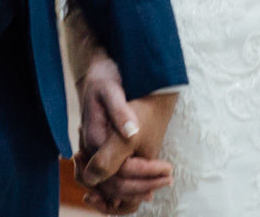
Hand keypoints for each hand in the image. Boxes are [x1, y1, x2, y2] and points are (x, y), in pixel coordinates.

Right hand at [74, 54, 175, 212]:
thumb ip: (119, 112)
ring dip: (135, 189)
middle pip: (114, 184)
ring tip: (161, 182)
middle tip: (168, 178)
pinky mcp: (101, 149)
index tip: (167, 168)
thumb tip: (131, 132)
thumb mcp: (111, 89)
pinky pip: (112, 176)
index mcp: (95, 138)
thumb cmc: (104, 77)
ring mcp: (95, 151)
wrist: (96, 71)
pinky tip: (148, 181)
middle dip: (141, 186)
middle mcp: (91, 150)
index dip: (143, 174)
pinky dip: (129, 183)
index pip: (117, 171)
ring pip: (111, 185)